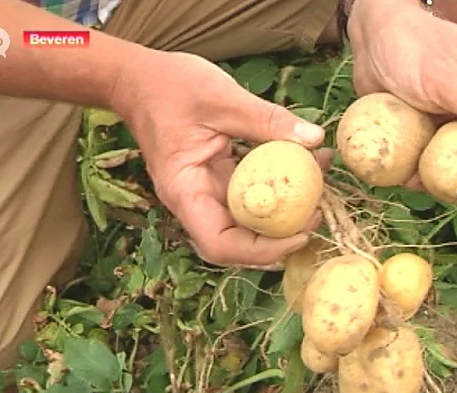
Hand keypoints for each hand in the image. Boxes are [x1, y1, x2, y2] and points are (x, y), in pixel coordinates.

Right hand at [108, 49, 330, 266]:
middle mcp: (195, 201)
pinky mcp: (219, 178)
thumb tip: (314, 138)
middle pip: (239, 241)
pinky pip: (251, 193)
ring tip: (319, 188)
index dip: (263, 250)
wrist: (138, 79)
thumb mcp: (221, 97)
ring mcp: (207, 191)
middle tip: (318, 214)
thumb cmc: (168, 86)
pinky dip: (277, 184)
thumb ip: (267, 120)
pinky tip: (305, 163)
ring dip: (284, 211)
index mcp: (185, 192)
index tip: (299, 234)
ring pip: (248, 219)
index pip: (222, 244)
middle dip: (281, 236)